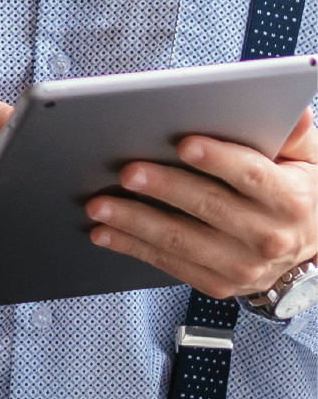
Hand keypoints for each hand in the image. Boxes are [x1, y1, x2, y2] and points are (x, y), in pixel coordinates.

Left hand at [85, 107, 317, 298]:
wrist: (307, 247)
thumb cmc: (299, 191)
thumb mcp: (307, 159)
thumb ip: (295, 134)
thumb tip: (294, 113)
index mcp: (289, 200)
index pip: (251, 176)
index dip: (218, 159)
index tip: (184, 144)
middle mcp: (267, 238)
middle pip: (208, 208)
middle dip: (163, 188)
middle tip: (126, 172)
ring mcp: (241, 267)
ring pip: (181, 240)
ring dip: (135, 222)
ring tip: (101, 205)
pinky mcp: (217, 285)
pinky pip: (169, 264)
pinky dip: (132, 247)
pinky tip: (105, 233)